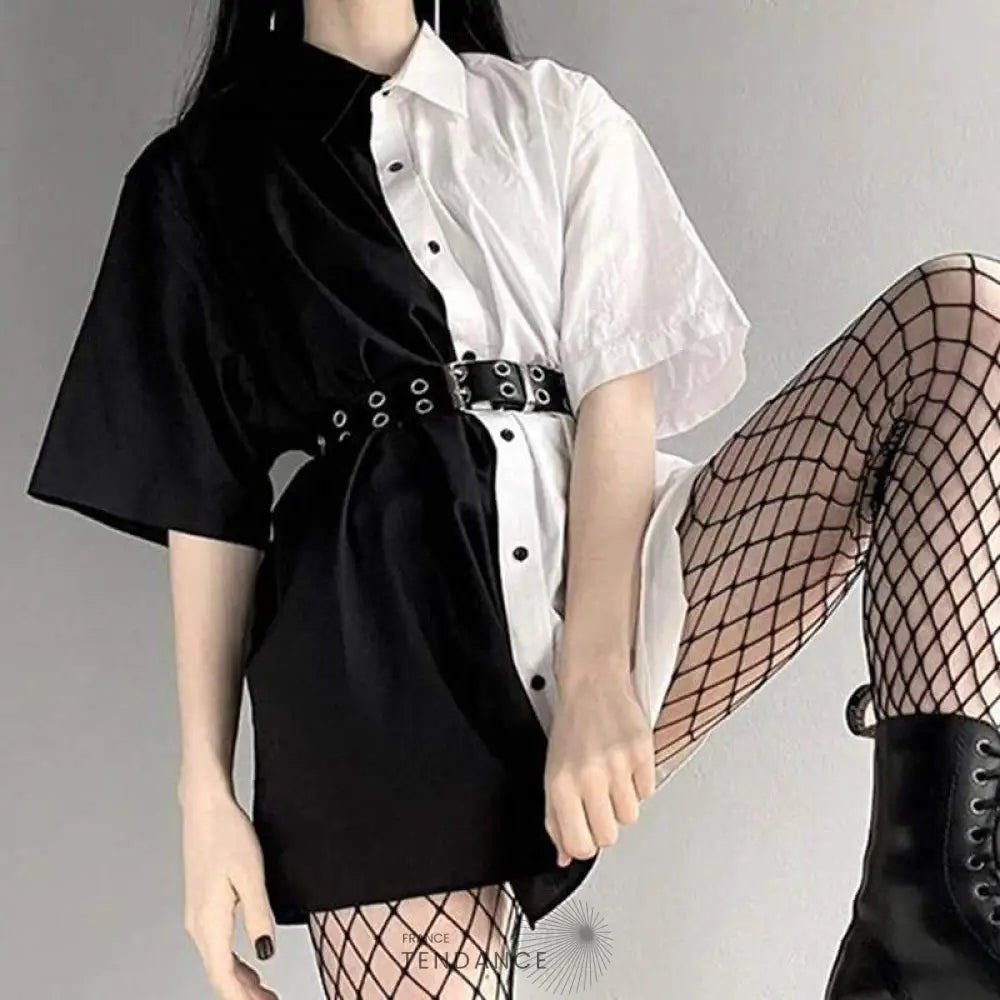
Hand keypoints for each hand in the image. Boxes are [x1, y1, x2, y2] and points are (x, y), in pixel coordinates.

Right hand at [180, 786, 279, 999]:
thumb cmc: (227, 835)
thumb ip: (259, 916)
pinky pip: (216, 945)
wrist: (205, 808)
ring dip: (240, 981)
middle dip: (244, 995)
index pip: (224, 976)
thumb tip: (266, 953)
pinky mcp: (202, 905)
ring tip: (265, 993)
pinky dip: (234, 963)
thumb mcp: (251, 875)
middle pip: (219, 974)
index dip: (243, 998)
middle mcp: (198, 924)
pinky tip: (251, 964)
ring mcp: (197, 915)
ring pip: (217, 961)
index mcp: (209, 921)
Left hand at [544, 658, 655, 864]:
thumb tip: (564, 857)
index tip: (585, 832)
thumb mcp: (552, 772)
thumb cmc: (571, 727)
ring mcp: (618, 764)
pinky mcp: (642, 752)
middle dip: (605, 823)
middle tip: (598, 799)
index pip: (579, 845)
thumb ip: (556, 818)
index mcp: (561, 784)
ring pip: (630, 816)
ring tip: (611, 775)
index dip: (584, 844)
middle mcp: (589, 776)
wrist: (592, 682)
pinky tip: (625, 762)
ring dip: (622, 801)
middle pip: (609, 836)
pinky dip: (638, 782)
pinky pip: (648, 791)